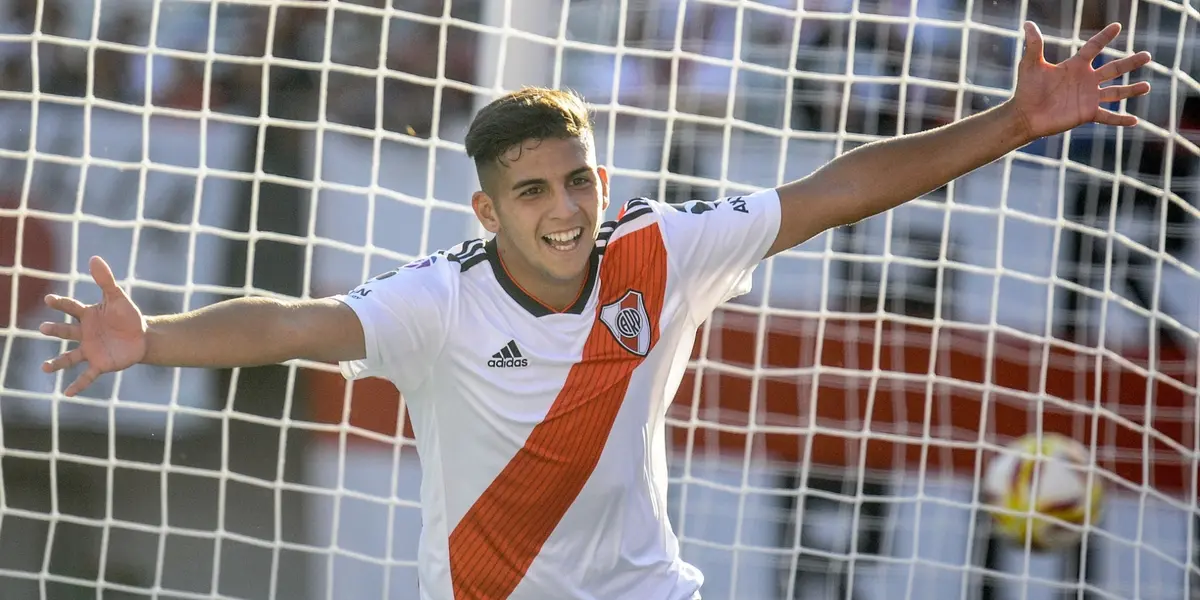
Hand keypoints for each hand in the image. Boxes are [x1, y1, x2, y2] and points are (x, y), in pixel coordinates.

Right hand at [39, 256, 146, 395]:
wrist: (143, 337)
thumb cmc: (127, 316)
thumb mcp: (118, 298)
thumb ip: (106, 281)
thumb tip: (94, 258)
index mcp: (87, 316)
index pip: (71, 308)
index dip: (61, 304)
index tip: (49, 299)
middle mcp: (84, 334)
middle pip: (66, 332)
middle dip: (55, 330)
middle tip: (43, 328)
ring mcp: (90, 350)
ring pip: (70, 357)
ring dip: (58, 363)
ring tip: (45, 367)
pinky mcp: (101, 364)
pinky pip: (87, 375)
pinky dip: (78, 384)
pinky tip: (67, 393)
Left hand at [1011, 21, 1151, 140]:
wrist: (1024, 115)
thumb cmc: (1026, 89)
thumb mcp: (1031, 65)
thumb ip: (1034, 45)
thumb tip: (1027, 24)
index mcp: (1075, 66)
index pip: (1094, 48)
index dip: (1105, 37)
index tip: (1118, 26)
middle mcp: (1086, 80)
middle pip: (1113, 68)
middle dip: (1131, 62)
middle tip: (1147, 55)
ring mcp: (1088, 97)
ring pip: (1116, 92)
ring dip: (1131, 90)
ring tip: (1147, 86)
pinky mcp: (1087, 114)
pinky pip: (1108, 117)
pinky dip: (1120, 120)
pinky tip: (1134, 121)